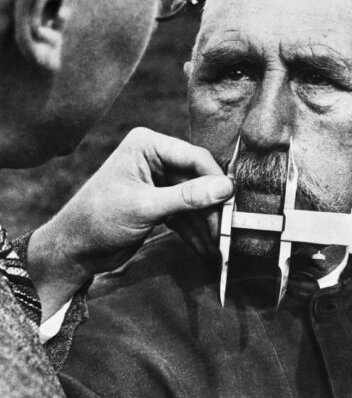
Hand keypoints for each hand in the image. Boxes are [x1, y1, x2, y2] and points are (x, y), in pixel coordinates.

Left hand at [27, 127, 233, 318]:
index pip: (194, 157)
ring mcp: (159, 181)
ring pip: (195, 199)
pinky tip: (205, 248)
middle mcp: (156, 158)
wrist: (72, 251)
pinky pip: (185, 213)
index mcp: (148, 145)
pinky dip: (195, 231)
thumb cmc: (99, 220)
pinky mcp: (160, 202)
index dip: (215, 179)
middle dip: (211, 207)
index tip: (232, 202)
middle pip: (198, 179)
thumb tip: (227, 188)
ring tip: (218, 247)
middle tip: (227, 231)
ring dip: (206, 224)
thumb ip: (188, 196)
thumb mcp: (145, 207)